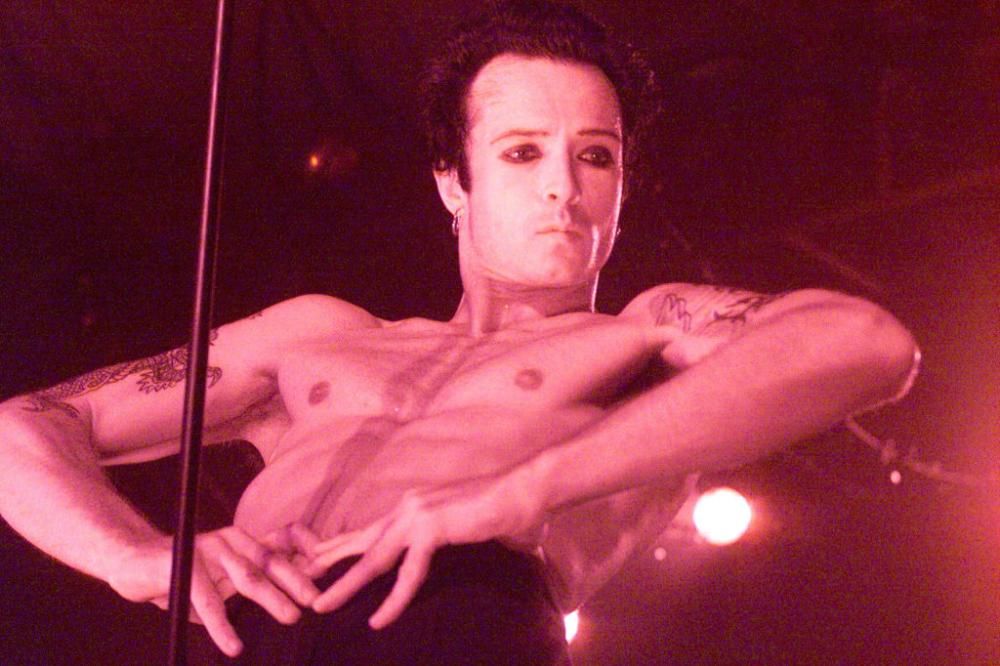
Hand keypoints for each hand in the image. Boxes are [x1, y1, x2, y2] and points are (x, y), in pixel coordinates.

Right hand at [107, 523, 321, 656]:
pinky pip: (208, 602)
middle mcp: (231, 540)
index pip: (283, 541)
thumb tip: (291, 604)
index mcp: (244, 541)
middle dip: (298, 579)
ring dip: (271, 598)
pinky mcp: (185, 568)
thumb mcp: (222, 576)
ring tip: (291, 617)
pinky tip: (233, 646)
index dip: (309, 550)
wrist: (133, 563)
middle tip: (319, 601)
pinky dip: (222, 626)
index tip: (331, 569)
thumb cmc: (186, 573)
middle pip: (271, 560)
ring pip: (247, 577)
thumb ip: (250, 584)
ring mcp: (208, 550)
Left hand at [310, 470, 545, 628]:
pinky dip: (393, 599)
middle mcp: (407, 507)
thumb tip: (431, 554)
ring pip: (372, 559)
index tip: (311, 562)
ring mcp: (418, 515)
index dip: (337, 547)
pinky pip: (408, 573)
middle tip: (295, 581)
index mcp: (410, 506)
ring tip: (320, 607)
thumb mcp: (458, 525)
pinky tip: (380, 619)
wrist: (526, 490)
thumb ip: (440, 538)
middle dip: (325, 564)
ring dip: (344, 585)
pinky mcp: (434, 529)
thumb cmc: (500, 509)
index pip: (366, 530)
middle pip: (358, 542)